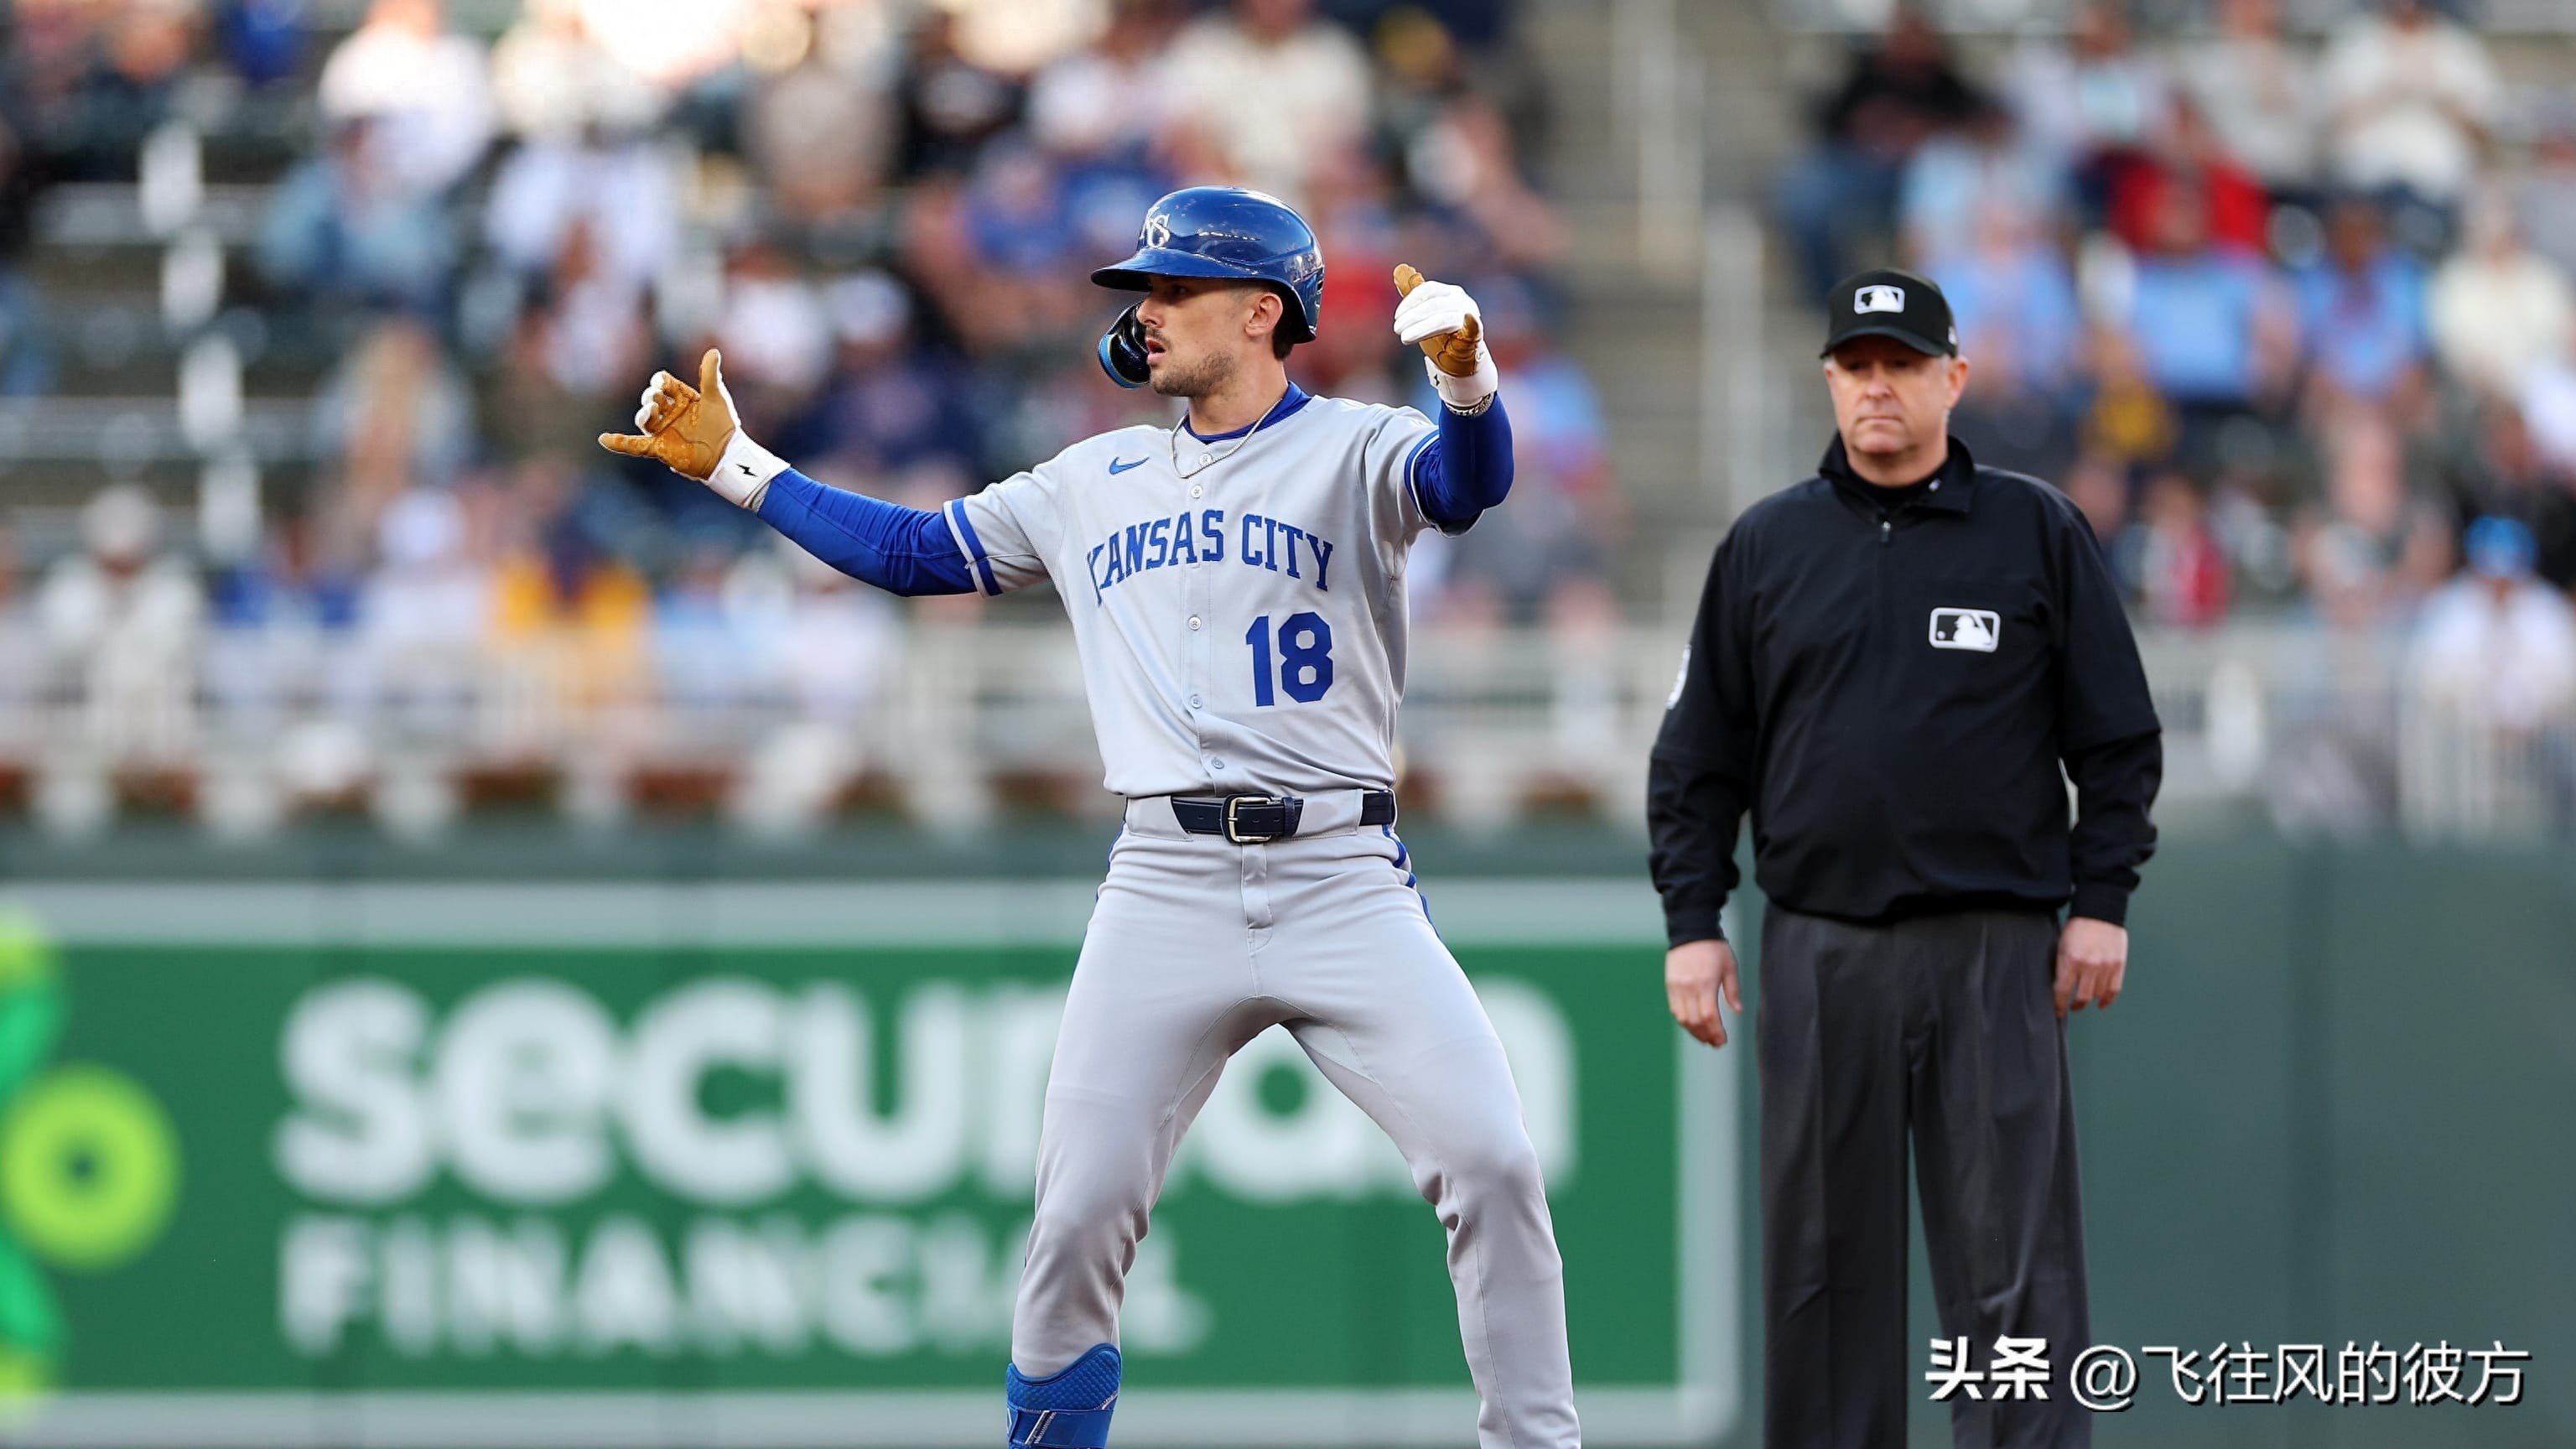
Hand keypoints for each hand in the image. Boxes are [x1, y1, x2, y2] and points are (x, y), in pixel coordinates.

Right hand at [598, 348, 738, 482]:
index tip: (663, 383)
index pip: (664, 384)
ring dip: (644, 413)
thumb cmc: (724, 424)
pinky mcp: (660, 448)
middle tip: (658, 397)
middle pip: (650, 399)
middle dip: (651, 396)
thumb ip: (710, 375)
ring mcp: (663, 430)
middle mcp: (669, 413)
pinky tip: (604, 439)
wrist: (728, 453)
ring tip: (652, 410)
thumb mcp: (716, 397)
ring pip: (643, 419)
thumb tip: (713, 351)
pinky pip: (635, 445)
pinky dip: (619, 443)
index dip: (661, 382)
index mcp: (681, 398)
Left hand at [1392, 264, 1483, 375]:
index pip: (1428, 290)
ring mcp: (1471, 317)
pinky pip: (1474, 328)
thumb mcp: (1426, 314)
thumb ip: (1414, 296)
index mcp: (1449, 293)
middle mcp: (1462, 301)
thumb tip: (1398, 269)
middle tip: (1396, 329)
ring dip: (1422, 328)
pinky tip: (1467, 319)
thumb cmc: (1442, 335)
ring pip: (1444, 319)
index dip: (1410, 302)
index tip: (1396, 317)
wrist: (1461, 360)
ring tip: (1404, 338)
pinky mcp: (1476, 335)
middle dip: (1413, 317)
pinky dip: (1471, 324)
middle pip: (1434, 305)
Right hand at [1665, 938, 1741, 1048]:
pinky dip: (1683, 1021)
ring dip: (1693, 1031)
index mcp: (1706, 983)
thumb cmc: (1714, 948)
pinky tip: (1693, 1024)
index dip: (1715, 1032)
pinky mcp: (1670, 985)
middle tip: (1715, 1043)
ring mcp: (1677, 987)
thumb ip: (1732, 991)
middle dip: (1705, 1035)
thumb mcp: (1730, 967)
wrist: (1691, 930)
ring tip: (1704, 1037)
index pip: (1709, 1015)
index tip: (1722, 1041)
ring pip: (1683, 1018)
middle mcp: (1689, 987)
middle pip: (1695, 1020)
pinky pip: (1675, 1009)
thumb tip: (1737, 1011)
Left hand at [2054, 916, 2127, 1017]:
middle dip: (2075, 1005)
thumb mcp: (2061, 946)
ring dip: (2090, 1000)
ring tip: (2085, 1001)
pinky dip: (2108, 999)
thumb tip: (2060, 986)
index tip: (2058, 1011)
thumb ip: (2061, 967)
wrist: (2099, 912)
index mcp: (2071, 961)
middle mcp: (2089, 967)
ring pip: (2098, 994)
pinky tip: (2101, 1003)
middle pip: (2082, 997)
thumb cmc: (2077, 928)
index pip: (2062, 991)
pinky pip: (2114, 990)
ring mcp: (2105, 967)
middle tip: (2072, 1007)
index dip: (2059, 1004)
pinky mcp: (2118, 965)